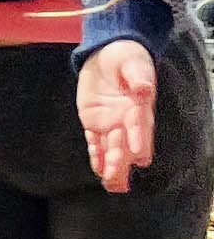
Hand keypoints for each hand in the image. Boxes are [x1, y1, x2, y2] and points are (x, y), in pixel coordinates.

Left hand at [80, 40, 157, 193]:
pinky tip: (98, 170)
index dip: (139, 140)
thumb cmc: (125, 59)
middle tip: (118, 181)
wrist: (107, 54)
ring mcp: (110, 122)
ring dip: (110, 166)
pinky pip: (95, 142)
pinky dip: (96, 156)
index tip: (139, 155)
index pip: (140, 126)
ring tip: (111, 184)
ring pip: (111, 148)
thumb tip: (144, 88)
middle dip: (121, 162)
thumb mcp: (132, 63)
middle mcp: (126, 119)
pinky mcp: (94, 121)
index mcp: (139, 106)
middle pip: (125, 144)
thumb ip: (138, 78)